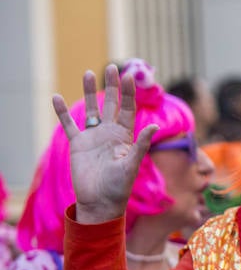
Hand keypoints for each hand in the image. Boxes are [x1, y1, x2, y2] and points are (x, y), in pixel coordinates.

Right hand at [52, 65, 158, 222]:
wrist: (100, 202)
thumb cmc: (119, 187)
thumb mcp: (132, 165)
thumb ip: (140, 145)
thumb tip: (154, 126)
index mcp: (126, 136)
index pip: (128, 109)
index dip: (128, 93)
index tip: (129, 76)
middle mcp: (110, 133)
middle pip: (111, 104)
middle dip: (112, 86)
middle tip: (112, 66)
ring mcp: (93, 137)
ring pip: (91, 109)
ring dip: (89, 92)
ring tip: (88, 72)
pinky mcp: (77, 144)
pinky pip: (69, 124)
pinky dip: (62, 112)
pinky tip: (56, 97)